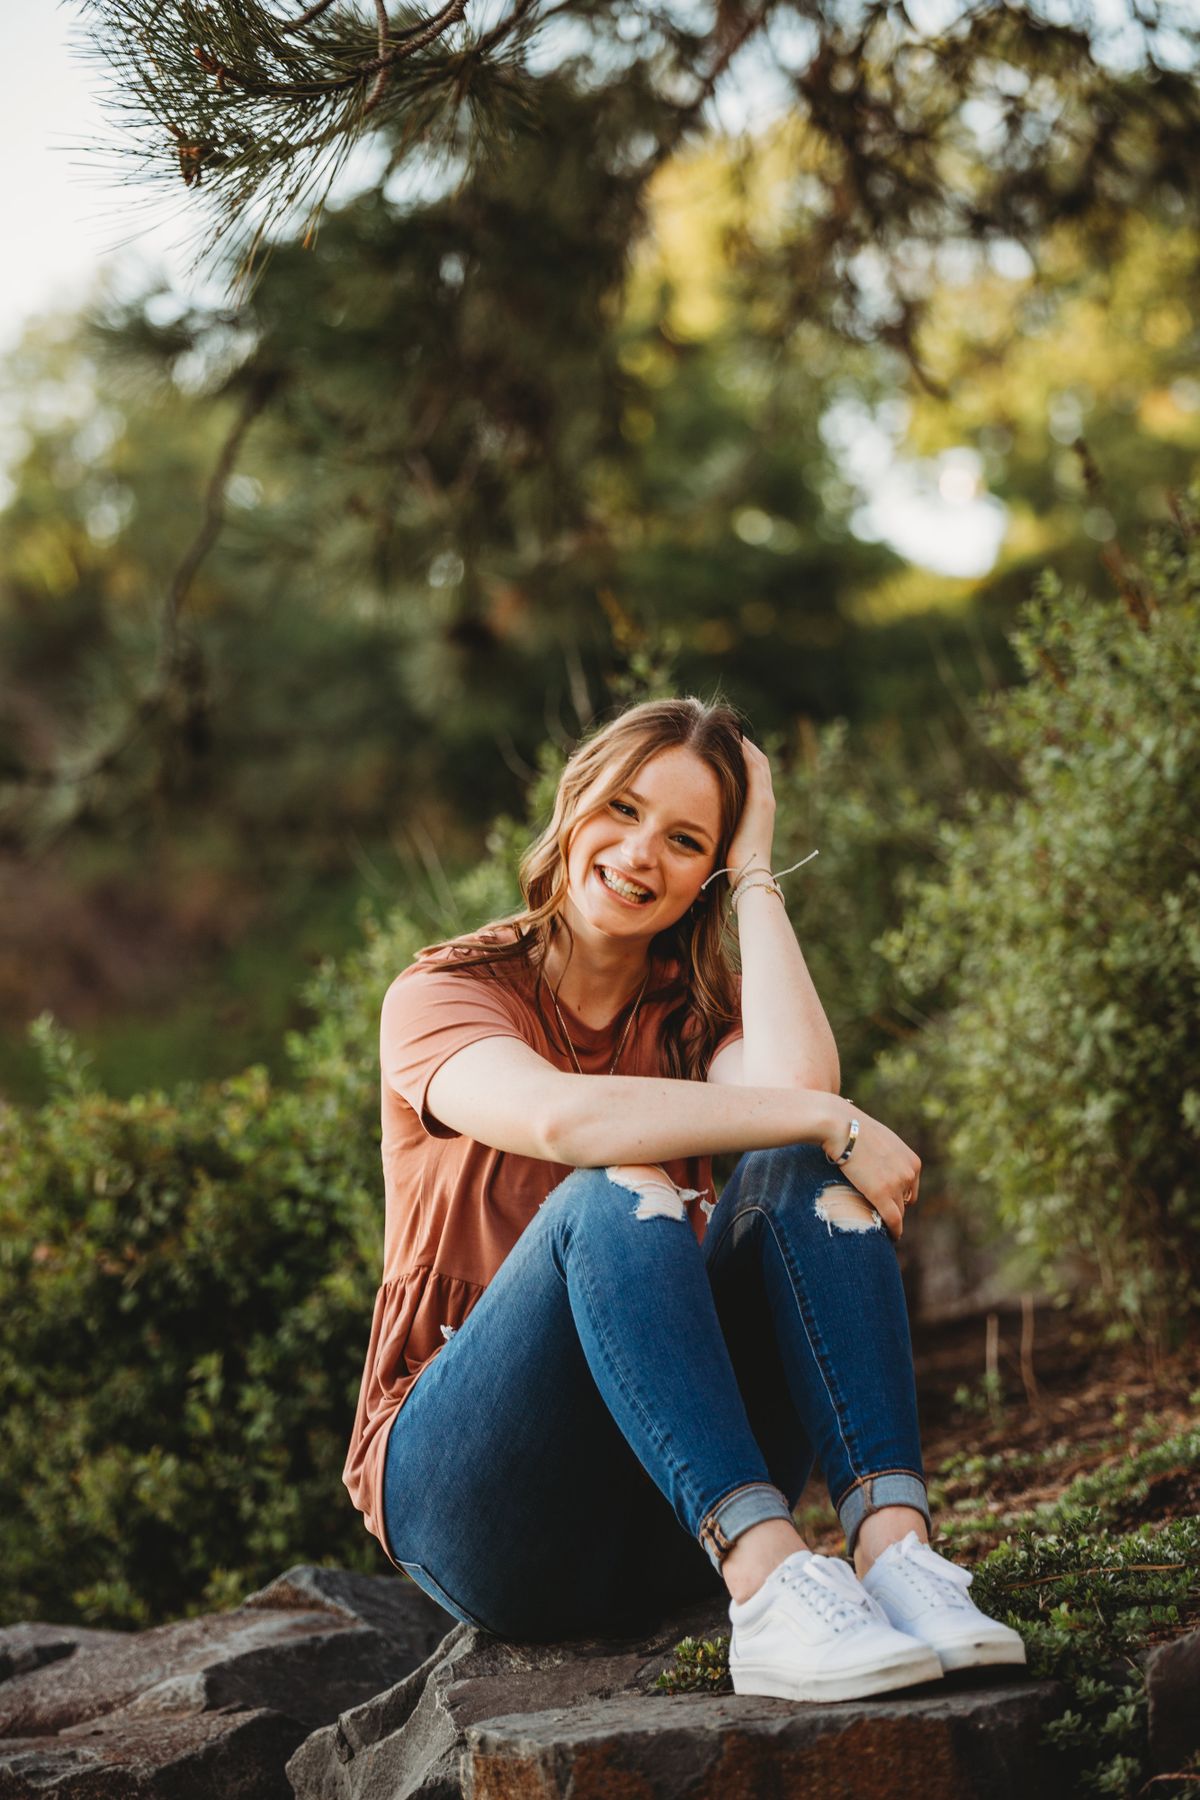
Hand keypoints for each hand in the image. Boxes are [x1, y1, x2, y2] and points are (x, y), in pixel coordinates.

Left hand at [725, 735, 776, 883]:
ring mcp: (765, 798)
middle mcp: (766, 799)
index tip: (723, 743)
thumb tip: (701, 818)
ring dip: (742, 742)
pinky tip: (731, 738)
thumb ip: (721, 821)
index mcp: (759, 807)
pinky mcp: (761, 800)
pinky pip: (754, 766)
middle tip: (724, 728)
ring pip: (757, 759)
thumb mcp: (727, 835)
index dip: (741, 755)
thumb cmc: (733, 862)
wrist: (749, 874)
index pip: (753, 772)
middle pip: (757, 760)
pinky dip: (744, 751)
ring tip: (726, 727)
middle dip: (742, 743)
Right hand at [821, 1100, 921, 1240]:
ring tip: (880, 1226)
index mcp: (912, 1161)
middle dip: (894, 1207)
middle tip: (879, 1213)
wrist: (841, 1126)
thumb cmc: (854, 1129)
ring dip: (889, 1218)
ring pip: (897, 1211)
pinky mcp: (881, 1195)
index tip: (888, 1201)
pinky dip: (893, 1231)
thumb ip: (888, 1156)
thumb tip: (879, 1165)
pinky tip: (890, 1237)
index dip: (899, 1196)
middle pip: (905, 1201)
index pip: (911, 1188)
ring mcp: (896, 1185)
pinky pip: (892, 1220)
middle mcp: (909, 1173)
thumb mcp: (881, 1141)